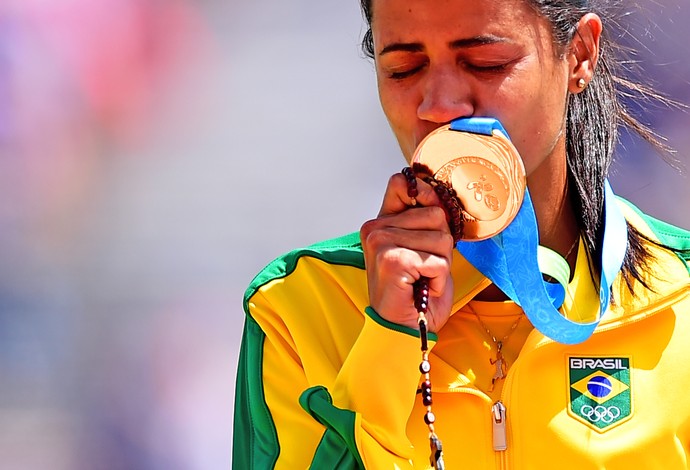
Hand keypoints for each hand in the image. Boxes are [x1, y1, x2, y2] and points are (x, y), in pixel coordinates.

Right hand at [360, 172, 454, 332]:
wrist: (402, 330)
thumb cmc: (415, 292)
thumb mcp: (422, 247)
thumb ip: (425, 218)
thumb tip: (438, 194)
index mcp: (380, 222)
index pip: (402, 183)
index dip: (426, 196)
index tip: (430, 225)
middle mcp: (375, 229)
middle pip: (436, 214)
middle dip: (441, 245)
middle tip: (424, 267)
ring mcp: (381, 243)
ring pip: (442, 238)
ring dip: (441, 264)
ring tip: (423, 279)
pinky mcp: (392, 260)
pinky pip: (439, 262)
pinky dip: (439, 279)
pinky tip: (423, 288)